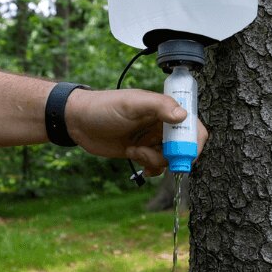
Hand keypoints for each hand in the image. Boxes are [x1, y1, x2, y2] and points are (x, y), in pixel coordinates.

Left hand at [65, 88, 208, 176]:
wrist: (78, 121)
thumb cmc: (103, 107)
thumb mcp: (131, 104)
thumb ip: (158, 106)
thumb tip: (183, 116)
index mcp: (164, 109)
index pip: (192, 124)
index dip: (193, 140)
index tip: (184, 153)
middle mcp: (161, 124)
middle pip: (184, 145)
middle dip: (174, 156)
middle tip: (160, 158)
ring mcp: (152, 139)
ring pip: (169, 158)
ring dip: (155, 160)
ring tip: (135, 151)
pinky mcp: (142, 152)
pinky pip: (157, 166)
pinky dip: (150, 168)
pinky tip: (135, 158)